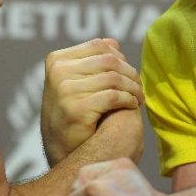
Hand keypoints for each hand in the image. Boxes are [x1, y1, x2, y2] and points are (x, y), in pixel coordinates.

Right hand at [41, 38, 142, 164]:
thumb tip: (114, 43)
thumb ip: (93, 62)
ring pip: (114, 78)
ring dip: (133, 88)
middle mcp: (58, 72)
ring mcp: (65, 90)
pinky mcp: (76, 109)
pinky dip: (128, 100)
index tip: (129, 75)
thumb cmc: (73, 115)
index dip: (121, 59)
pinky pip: (114, 96)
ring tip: (138, 98)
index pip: (100, 46)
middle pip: (109, 61)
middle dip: (130, 74)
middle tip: (139, 88)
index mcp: (56, 60)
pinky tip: (132, 106)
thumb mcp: (77, 83)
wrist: (62, 151)